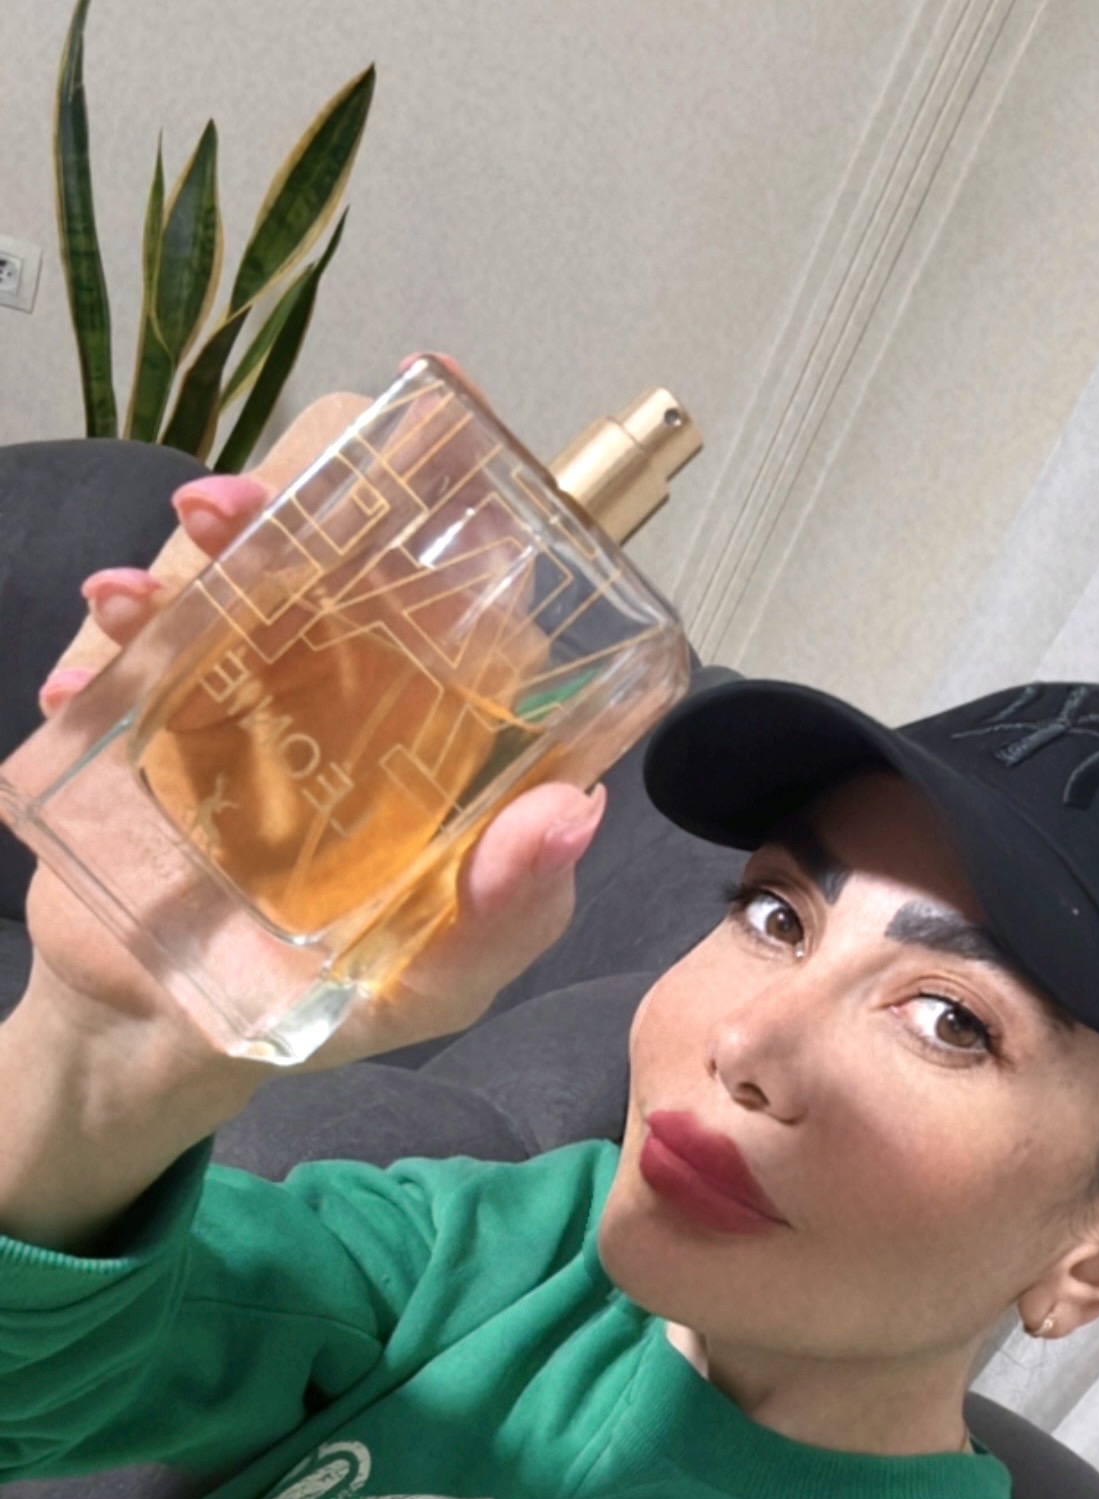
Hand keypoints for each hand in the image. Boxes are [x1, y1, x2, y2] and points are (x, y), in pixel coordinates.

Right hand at [27, 371, 607, 1079]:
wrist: (170, 1038)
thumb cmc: (335, 1001)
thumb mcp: (433, 984)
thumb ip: (505, 917)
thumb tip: (571, 813)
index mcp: (426, 711)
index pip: (453, 567)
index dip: (448, 483)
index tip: (432, 415)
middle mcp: (336, 670)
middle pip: (326, 523)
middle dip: (285, 485)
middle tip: (230, 515)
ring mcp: (233, 679)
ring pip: (213, 559)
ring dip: (173, 552)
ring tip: (130, 598)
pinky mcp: (140, 707)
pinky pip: (120, 638)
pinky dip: (100, 639)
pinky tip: (81, 685)